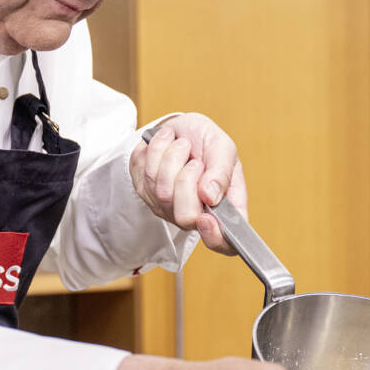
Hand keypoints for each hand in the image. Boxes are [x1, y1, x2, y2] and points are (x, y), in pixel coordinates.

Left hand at [129, 113, 246, 254]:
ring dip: (172, 158)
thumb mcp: (223, 147)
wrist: (180, 127)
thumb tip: (211, 196)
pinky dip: (157, 151)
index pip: (223, 242)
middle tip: (195, 161)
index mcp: (223, 209)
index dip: (215, 237)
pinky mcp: (145, 192)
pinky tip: (166, 146)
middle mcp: (195, 215)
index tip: (206, 218)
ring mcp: (167, 207)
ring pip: (163, 192)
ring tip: (182, 146)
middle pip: (185, 217)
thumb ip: (222, 172)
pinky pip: (145, 175)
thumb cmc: (206, 140)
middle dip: (188, 179)